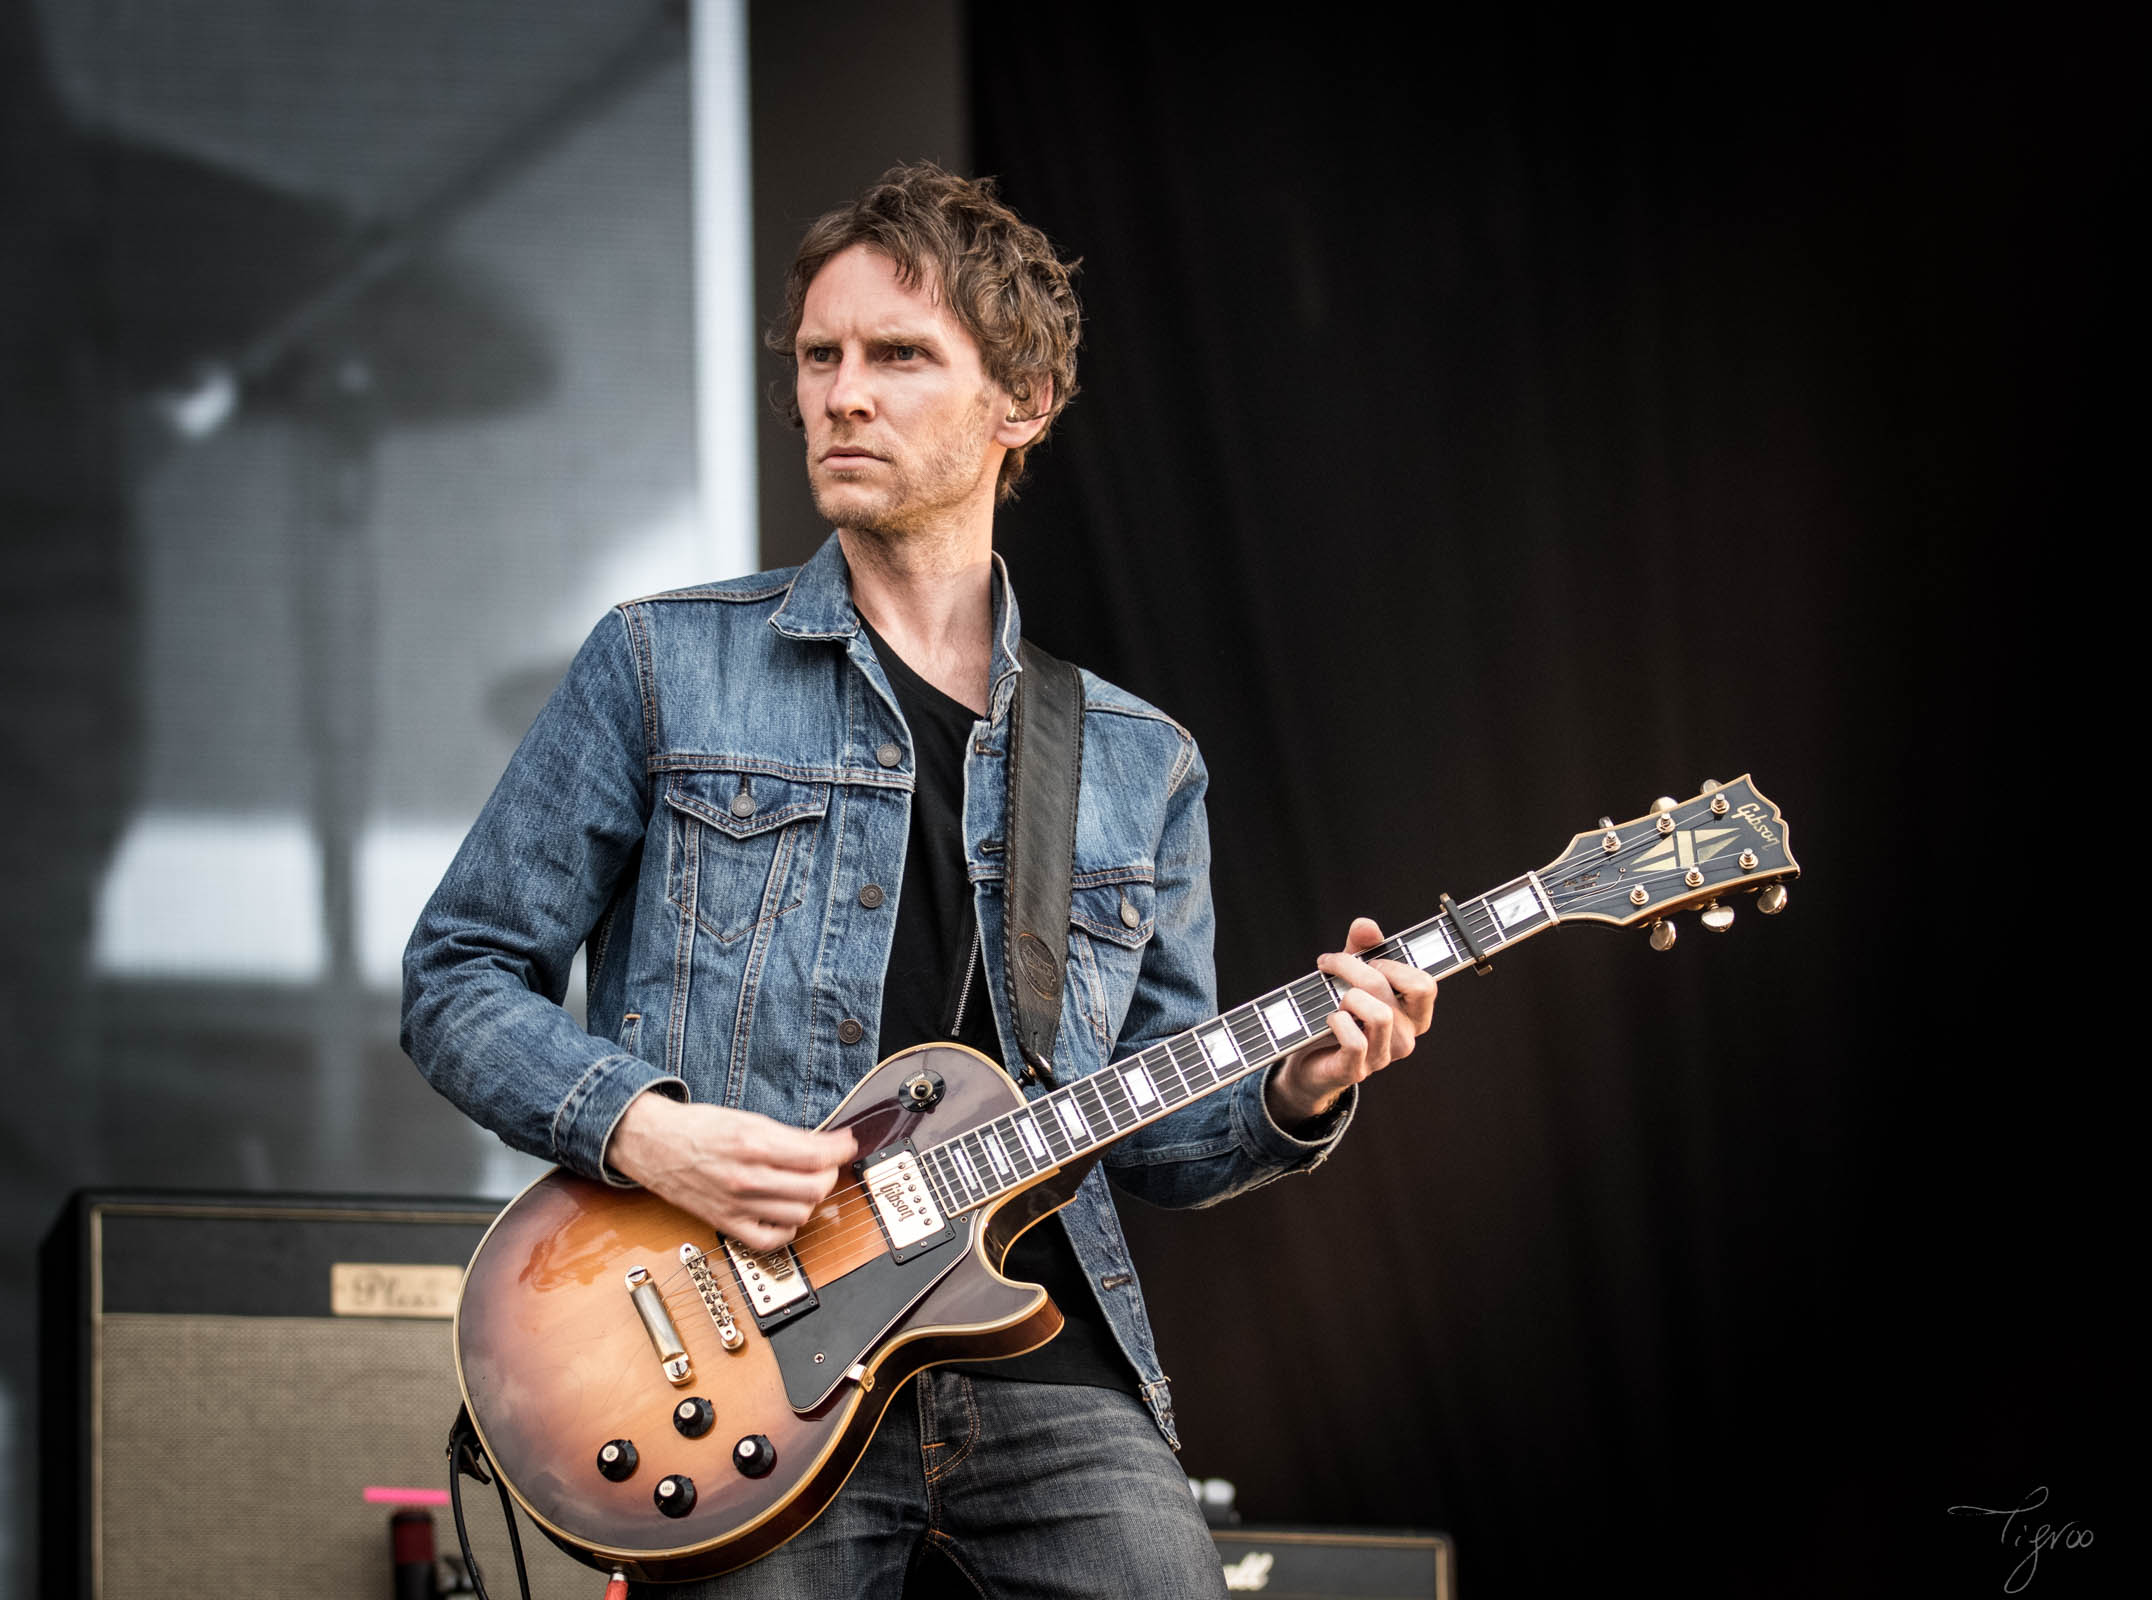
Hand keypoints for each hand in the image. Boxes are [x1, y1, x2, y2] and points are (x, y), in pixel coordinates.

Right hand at [607, 1094, 857, 1251]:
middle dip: (829, 1174)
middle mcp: (747, 1177)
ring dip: (811, 1200)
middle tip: (827, 1164)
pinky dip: (787, 1229)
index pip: (816, 1155)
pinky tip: (787, 1213)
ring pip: (799, 1214)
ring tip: (805, 1186)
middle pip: (814, 1188)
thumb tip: (826, 1143)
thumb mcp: (746, 1119)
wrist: (653, 1143)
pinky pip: (770, 1240)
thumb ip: (787, 1135)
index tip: (847, 1144)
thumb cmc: (696, 1128)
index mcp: (753, 1144)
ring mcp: (737, 1205)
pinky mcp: (726, 1223)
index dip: (841, 1149)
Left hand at [1265, 917, 1437, 1129]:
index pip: (1424, 984)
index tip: (1369, 961)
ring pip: (1379, 1015)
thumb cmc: (1340, 1013)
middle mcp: (1405, 1037)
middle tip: (1331, 965)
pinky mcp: (1358, 1070)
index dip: (1393, 965)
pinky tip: (1330, 1020)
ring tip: (1335, 999)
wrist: (1310, 1061)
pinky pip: (1355, 1040)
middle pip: (1390, 988)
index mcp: (1413, 1015)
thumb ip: (1362, 947)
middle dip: (1354, 967)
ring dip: (1347, 996)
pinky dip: (1337, 1022)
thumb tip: (1366, 926)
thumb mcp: (1351, 975)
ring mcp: (1384, 1056)